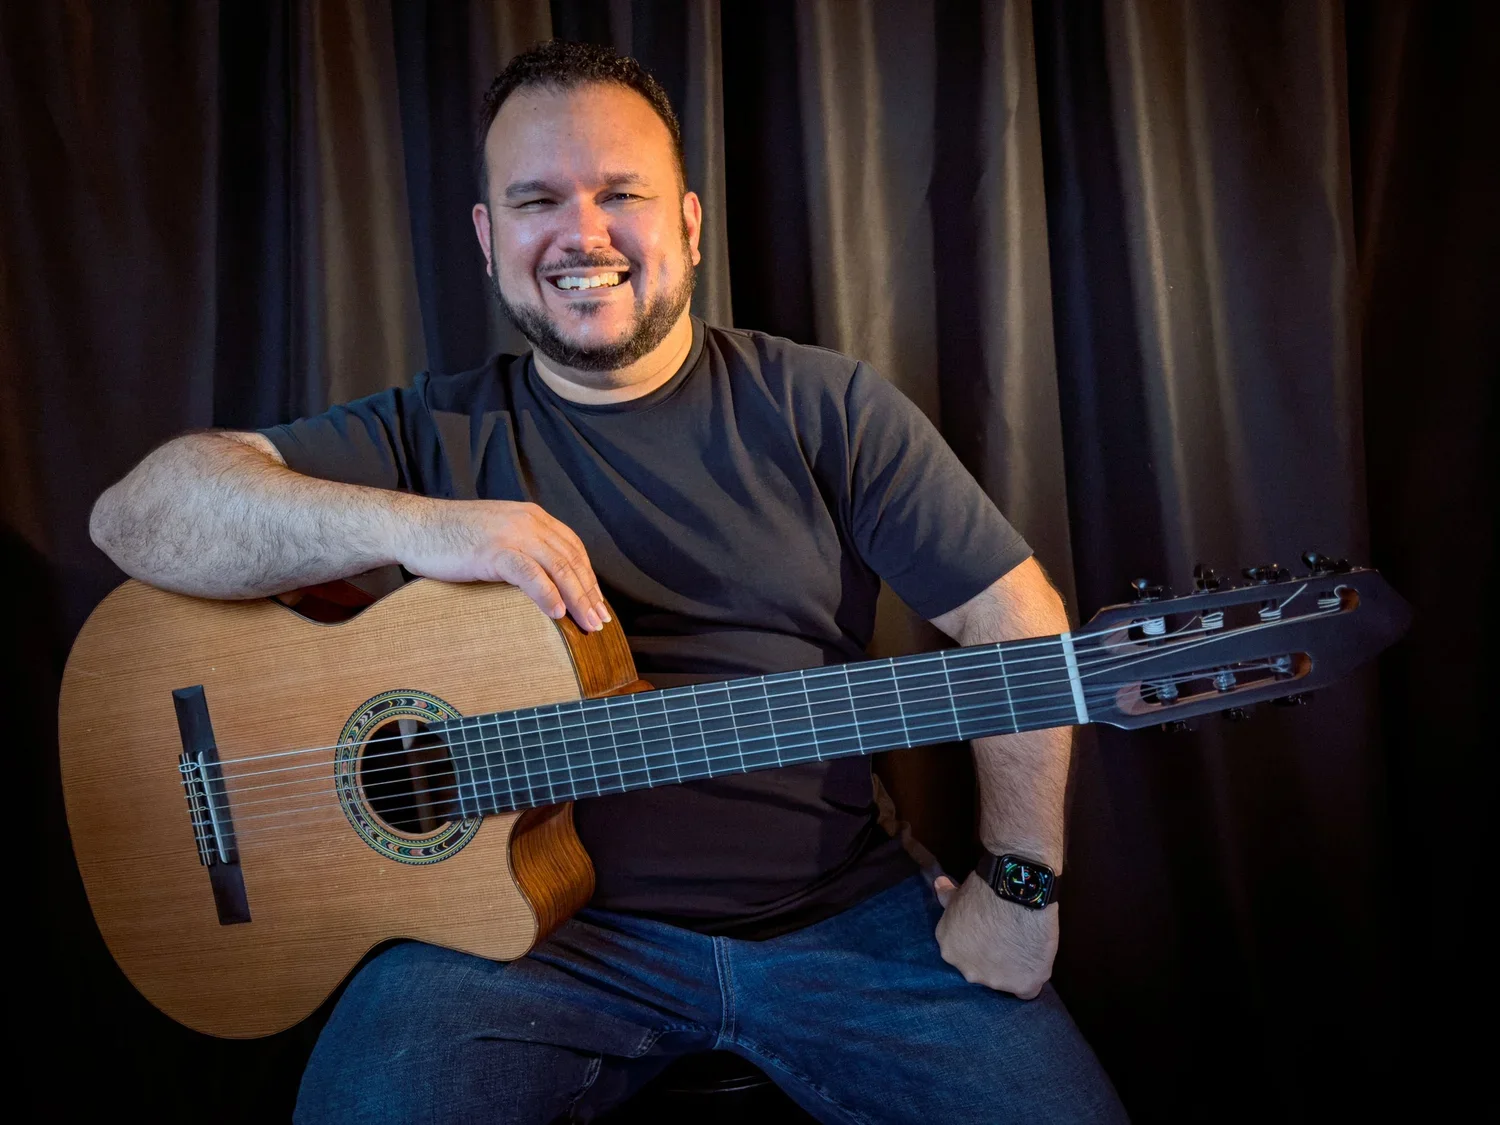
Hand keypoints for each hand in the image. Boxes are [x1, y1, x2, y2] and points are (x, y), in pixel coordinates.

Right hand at [399, 499, 609, 631]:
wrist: (413, 526)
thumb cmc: (450, 538)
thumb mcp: (497, 536)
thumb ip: (522, 549)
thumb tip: (545, 583)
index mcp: (532, 517)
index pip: (573, 548)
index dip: (589, 578)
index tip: (598, 604)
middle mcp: (528, 521)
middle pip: (571, 560)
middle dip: (590, 593)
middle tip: (600, 621)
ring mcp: (511, 534)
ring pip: (558, 567)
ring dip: (577, 598)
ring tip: (587, 623)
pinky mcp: (493, 551)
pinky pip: (529, 574)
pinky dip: (547, 594)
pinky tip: (557, 613)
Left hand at [933, 871, 1057, 998]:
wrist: (1016, 895)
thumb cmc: (986, 890)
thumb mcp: (960, 892)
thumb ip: (948, 897)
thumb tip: (939, 885)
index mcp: (950, 948)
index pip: (961, 954)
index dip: (977, 944)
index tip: (989, 933)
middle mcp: (967, 970)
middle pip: (981, 971)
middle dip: (992, 958)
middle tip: (1006, 939)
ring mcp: (994, 980)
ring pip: (1005, 980)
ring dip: (1013, 967)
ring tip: (1024, 945)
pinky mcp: (1022, 984)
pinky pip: (1027, 991)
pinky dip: (1031, 980)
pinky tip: (1035, 965)